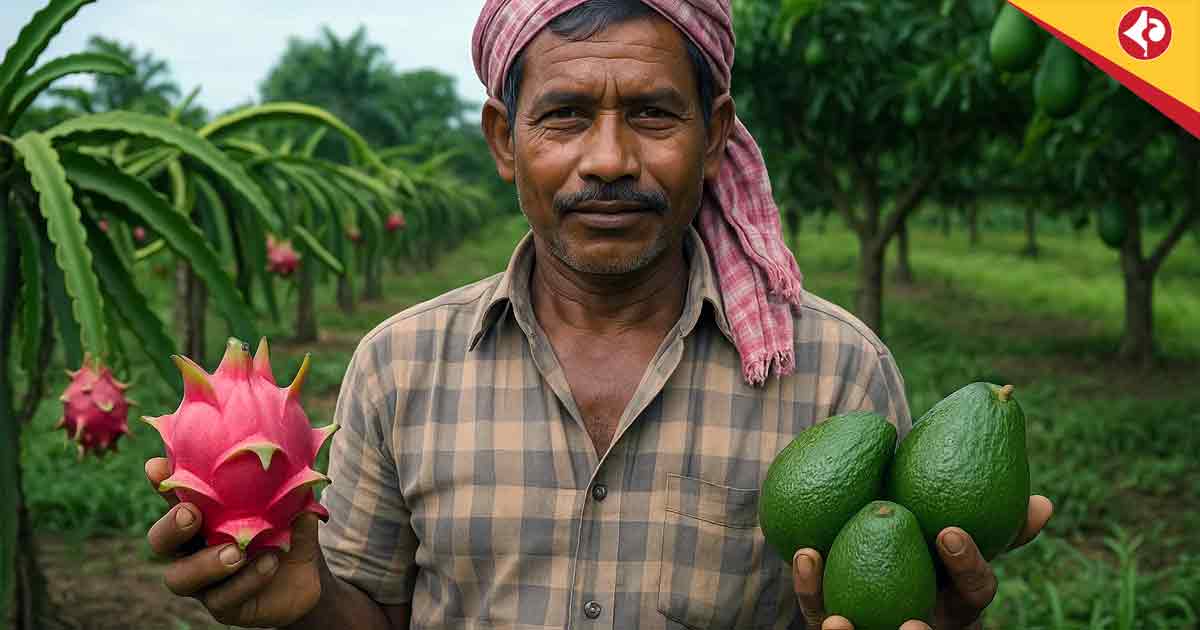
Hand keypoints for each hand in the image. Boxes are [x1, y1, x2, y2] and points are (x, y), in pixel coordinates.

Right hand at [145, 457, 325, 627]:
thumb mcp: (291, 506)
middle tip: (191, 515)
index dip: (160, 481)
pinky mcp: (223, 607)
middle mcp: (193, 549)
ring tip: (237, 552)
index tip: (156, 467)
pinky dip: (247, 580)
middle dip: (169, 527)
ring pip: (179, 578)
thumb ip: (284, 489)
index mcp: (203, 517)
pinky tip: (269, 563)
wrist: (309, 577)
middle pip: (159, 541)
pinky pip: (222, 599)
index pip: (174, 496)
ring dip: (206, 563)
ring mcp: (204, 582)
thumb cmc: (290, 531)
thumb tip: (288, 467)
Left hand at [793, 495, 1053, 629]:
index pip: (975, 591)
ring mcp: (876, 624)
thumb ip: (1000, 524)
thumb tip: (1045, 504)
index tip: (950, 531)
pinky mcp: (832, 621)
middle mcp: (919, 619)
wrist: (876, 553)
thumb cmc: (931, 540)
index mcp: (955, 599)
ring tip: (840, 623)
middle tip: (910, 623)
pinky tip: (804, 554)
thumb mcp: (961, 535)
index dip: (968, 566)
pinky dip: (811, 588)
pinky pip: (818, 612)